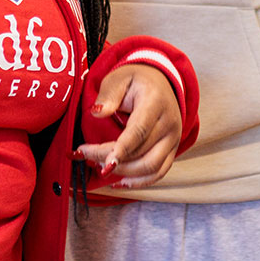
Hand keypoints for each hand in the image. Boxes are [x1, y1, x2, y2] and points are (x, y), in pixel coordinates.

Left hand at [77, 63, 184, 189]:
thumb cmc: (135, 80)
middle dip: (111, 158)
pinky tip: (119, 182)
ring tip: (99, 166)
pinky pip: (159, 172)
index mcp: (156, 102)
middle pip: (141, 151)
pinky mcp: (172, 150)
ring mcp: (173, 138)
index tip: (103, 162)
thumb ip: (108, 95)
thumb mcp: (118, 78)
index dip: (121, 149)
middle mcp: (169, 123)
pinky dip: (139, 181)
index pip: (139, 131)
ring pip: (151, 166)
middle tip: (85, 154)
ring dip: (123, 172)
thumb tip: (97, 112)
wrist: (160, 81)